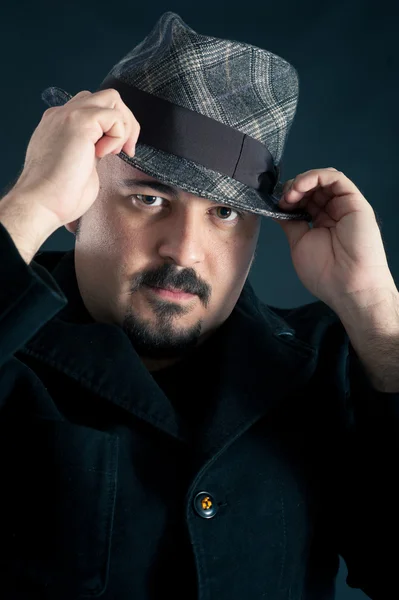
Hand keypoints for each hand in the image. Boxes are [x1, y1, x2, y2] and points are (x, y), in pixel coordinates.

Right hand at [12, 88, 139, 228]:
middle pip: (106, 98)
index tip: (118, 152)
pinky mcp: (79, 122)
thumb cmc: (59, 195)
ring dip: (124, 126)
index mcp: (61, 125)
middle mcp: (62, 115)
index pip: (94, 108)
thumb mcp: (81, 165)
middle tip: (126, 150)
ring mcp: (69, 115)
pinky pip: (114, 116)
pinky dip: (118, 135)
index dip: (113, 127)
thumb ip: (92, 150)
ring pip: (112, 99)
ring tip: (116, 151)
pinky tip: (105, 154)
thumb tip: (108, 148)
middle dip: (125, 121)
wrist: (43, 202)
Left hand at [272, 168, 397, 312]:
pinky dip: (315, 176)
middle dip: (292, 189)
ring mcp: (344, 206)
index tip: (277, 206)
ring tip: (290, 195)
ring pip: (323, 179)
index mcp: (321, 223)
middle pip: (312, 187)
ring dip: (302, 182)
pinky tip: (301, 187)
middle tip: (282, 201)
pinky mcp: (354, 201)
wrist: (347, 286)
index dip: (289, 198)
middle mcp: (333, 212)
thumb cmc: (324, 272)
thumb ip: (290, 222)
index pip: (304, 200)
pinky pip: (336, 178)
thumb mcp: (299, 243)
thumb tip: (275, 208)